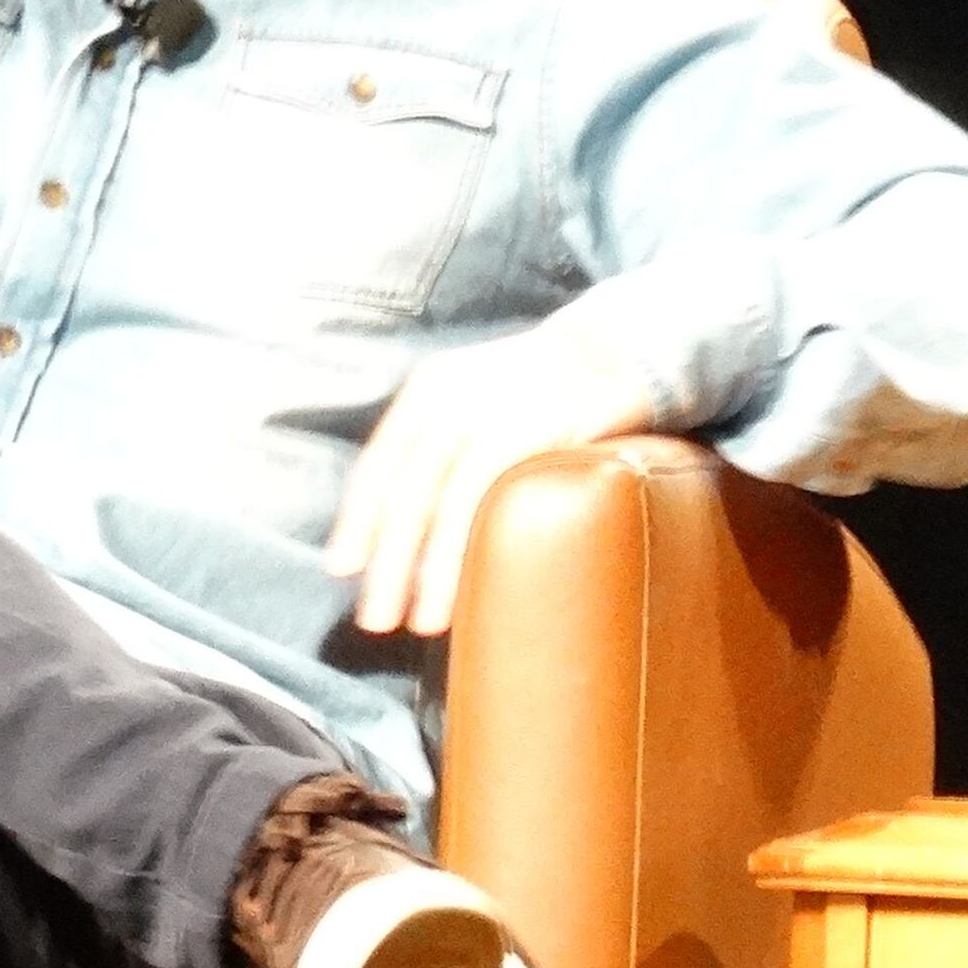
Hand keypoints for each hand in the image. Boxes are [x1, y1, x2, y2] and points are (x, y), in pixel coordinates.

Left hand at [322, 320, 670, 638]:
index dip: (357, 520)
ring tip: (420, 622)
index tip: (342, 569)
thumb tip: (406, 525)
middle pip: (404, 488)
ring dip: (426, 568)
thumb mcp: (481, 396)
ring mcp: (495, 406)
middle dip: (386, 561)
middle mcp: (453, 394)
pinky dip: (470, 545)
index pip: (379, 462)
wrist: (624, 345)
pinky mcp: (538, 423)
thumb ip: (445, 444)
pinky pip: (489, 494)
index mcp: (430, 388)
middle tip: (375, 619)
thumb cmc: (548, 388)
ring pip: (441, 499)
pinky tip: (468, 584)